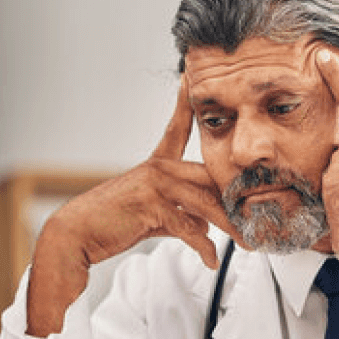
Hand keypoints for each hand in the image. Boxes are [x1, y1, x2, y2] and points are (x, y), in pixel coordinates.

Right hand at [26, 81, 234, 335]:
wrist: (77, 234)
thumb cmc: (110, 223)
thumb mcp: (149, 215)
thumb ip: (178, 215)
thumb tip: (205, 227)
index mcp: (156, 165)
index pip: (177, 128)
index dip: (187, 104)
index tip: (192, 79)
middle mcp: (157, 169)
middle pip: (210, 178)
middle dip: (237, 200)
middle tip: (260, 218)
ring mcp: (154, 186)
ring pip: (206, 204)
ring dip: (230, 227)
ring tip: (248, 243)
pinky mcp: (151, 207)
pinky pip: (189, 228)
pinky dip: (203, 247)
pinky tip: (210, 259)